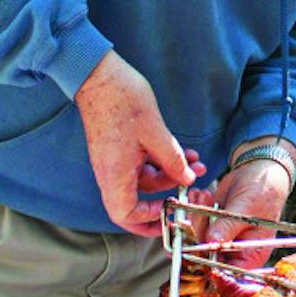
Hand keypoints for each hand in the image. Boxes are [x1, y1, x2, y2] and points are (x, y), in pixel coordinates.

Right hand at [75, 52, 202, 235]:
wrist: (100, 75)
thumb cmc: (123, 101)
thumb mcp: (156, 133)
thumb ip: (172, 160)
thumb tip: (187, 180)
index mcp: (115, 175)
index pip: (126, 215)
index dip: (148, 221)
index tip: (170, 212)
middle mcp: (111, 173)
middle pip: (138, 199)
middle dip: (168, 192)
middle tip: (193, 185)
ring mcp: (113, 161)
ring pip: (144, 179)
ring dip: (170, 172)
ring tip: (195, 161)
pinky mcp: (117, 149)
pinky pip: (141, 164)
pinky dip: (161, 160)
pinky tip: (182, 151)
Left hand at [196, 157, 292, 269]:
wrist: (257, 172)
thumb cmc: (262, 192)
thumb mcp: (246, 210)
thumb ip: (228, 227)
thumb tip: (211, 242)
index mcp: (250, 256)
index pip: (228, 271)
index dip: (210, 265)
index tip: (194, 250)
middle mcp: (234, 252)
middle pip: (207, 257)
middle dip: (196, 235)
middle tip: (191, 216)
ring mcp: (221, 240)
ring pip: (197, 240)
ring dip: (194, 218)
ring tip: (202, 196)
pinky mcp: (211, 228)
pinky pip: (195, 227)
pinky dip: (193, 211)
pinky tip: (200, 195)